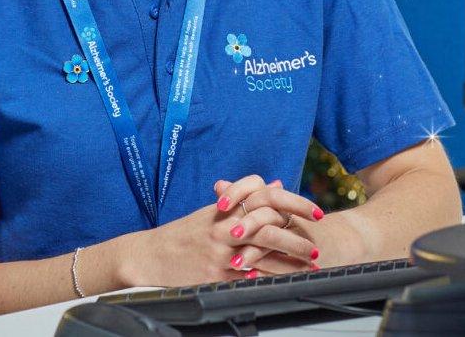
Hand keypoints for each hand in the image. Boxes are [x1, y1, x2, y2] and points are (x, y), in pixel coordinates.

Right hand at [125, 175, 321, 287]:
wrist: (149, 256)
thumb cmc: (182, 235)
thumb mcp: (213, 212)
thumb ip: (246, 198)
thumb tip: (276, 183)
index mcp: (225, 208)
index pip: (266, 196)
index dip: (293, 202)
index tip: (315, 210)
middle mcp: (224, 226)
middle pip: (268, 223)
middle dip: (296, 234)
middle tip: (316, 243)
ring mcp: (219, 251)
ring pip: (261, 249)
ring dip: (289, 257)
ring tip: (309, 263)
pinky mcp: (214, 274)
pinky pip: (246, 276)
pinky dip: (266, 276)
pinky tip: (283, 281)